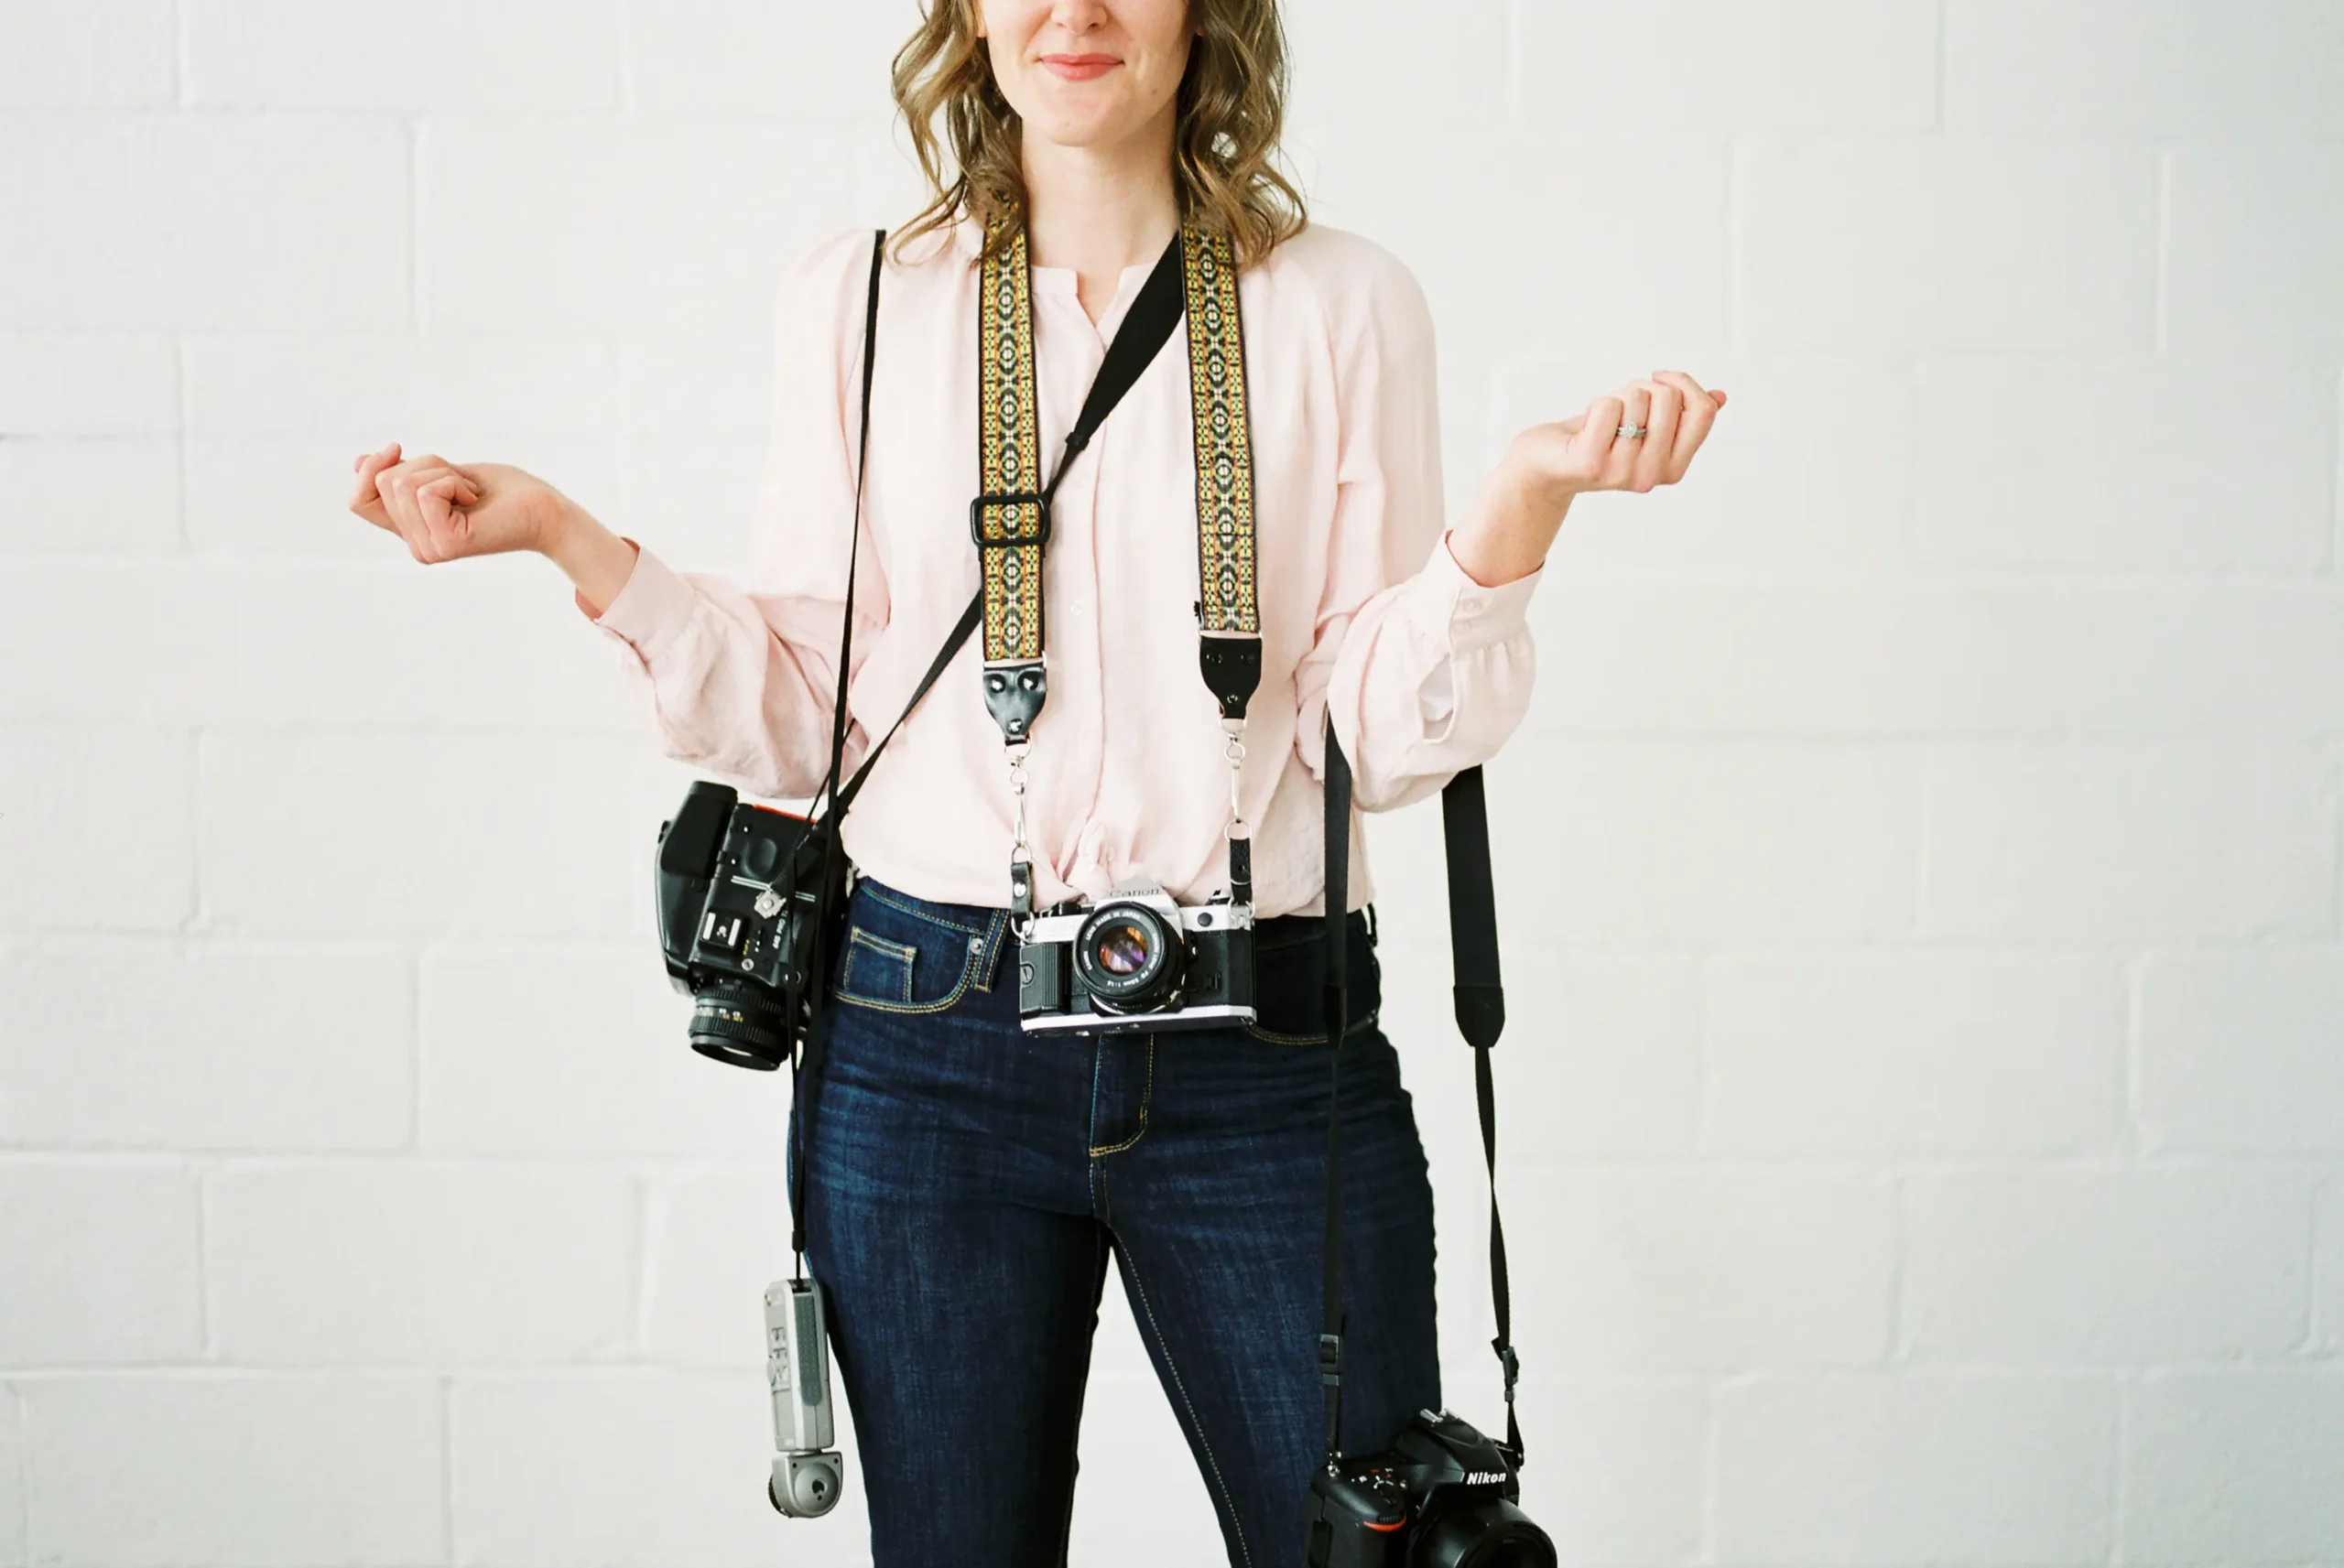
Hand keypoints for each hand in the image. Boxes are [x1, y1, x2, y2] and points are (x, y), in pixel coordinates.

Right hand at [346, 442, 574, 562]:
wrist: (544, 509)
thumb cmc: (501, 491)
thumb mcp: (440, 473)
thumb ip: (401, 475)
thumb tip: (358, 461)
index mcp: (411, 530)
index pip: (359, 502)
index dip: (368, 470)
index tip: (396, 448)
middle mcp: (416, 545)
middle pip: (384, 483)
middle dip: (424, 464)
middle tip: (462, 483)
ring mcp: (429, 549)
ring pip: (403, 484)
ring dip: (442, 472)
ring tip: (470, 492)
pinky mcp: (446, 545)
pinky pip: (426, 492)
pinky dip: (453, 481)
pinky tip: (475, 499)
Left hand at [1508, 370, 1726, 504]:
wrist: (1546, 465)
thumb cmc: (1598, 438)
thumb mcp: (1646, 424)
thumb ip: (1682, 415)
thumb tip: (1721, 397)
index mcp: (1674, 468)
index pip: (1702, 410)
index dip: (1682, 382)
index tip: (1659, 378)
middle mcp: (1652, 476)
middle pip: (1668, 397)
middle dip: (1641, 388)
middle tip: (1619, 408)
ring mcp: (1623, 473)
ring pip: (1636, 398)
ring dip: (1616, 398)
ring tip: (1600, 421)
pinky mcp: (1592, 464)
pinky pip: (1608, 406)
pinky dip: (1595, 405)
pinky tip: (1584, 428)